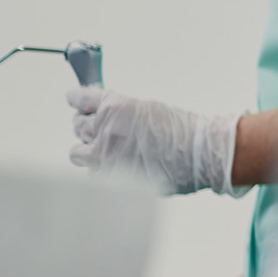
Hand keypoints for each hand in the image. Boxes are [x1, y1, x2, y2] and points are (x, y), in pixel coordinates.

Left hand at [67, 88, 238, 194]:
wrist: (202, 154)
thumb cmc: (182, 130)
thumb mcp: (148, 108)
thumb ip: (119, 110)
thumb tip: (100, 111)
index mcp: (114, 107)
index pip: (79, 99)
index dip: (77, 99)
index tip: (76, 100)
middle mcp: (105, 130)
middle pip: (76, 125)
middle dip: (86, 124)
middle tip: (98, 126)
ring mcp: (105, 157)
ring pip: (78, 153)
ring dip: (90, 150)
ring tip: (109, 149)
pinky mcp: (111, 177)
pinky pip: (94, 173)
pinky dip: (103, 169)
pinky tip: (119, 165)